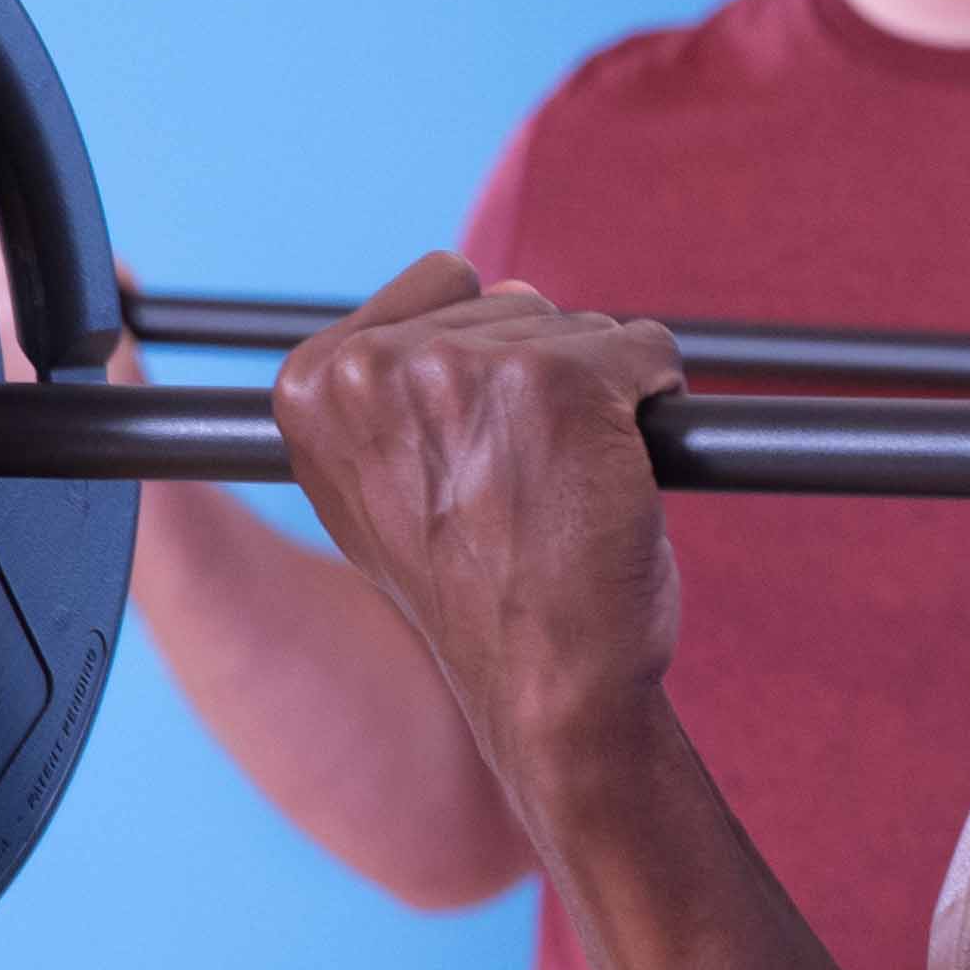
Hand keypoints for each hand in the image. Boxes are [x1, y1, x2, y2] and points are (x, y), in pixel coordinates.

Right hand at [263, 256, 689, 786]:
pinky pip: (646, 347)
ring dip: (596, 396)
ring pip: (580, 327)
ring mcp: (468, 369)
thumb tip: (478, 291)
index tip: (478, 447)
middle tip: (526, 486)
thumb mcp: (377, 492)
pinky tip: (621, 470)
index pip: (440, 285)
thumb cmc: (479, 596)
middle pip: (514, 302)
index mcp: (314, 386)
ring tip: (564, 489)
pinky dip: (655, 398)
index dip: (484, 360)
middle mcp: (375, 366)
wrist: (545, 684)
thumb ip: (394, 395)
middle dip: (540, 380)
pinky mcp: (562, 382)